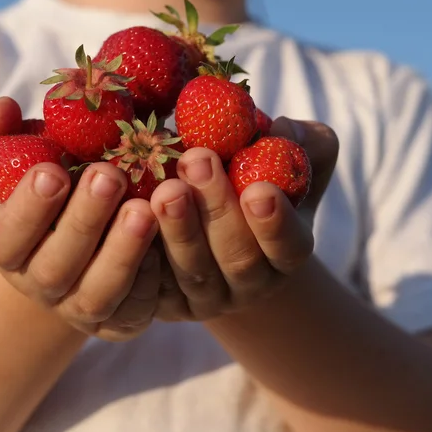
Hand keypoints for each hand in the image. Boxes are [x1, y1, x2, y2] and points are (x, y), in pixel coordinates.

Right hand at [0, 97, 160, 340]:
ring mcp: (82, 307)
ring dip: (122, 252)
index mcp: (9, 247)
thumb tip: (1, 108)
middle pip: (56, 268)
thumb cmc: (52, 185)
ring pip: (98, 294)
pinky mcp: (122, 318)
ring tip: (145, 208)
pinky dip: (154, 274)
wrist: (82, 233)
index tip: (51, 170)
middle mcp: (41, 284)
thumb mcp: (19, 158)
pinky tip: (169, 236)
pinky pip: (139, 305)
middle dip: (83, 221)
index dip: (26, 209)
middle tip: (108, 176)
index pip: (5, 239)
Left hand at [150, 117, 338, 320]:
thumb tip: (283, 129)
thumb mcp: (288, 161)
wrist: (211, 222)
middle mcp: (248, 283)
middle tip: (196, 162)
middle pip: (237, 259)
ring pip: (192, 272)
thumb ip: (301, 144)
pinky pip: (151, 285)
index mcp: (284, 254)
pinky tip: (131, 218)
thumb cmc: (253, 180)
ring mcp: (205, 297)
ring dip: (178, 229)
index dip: (275, 223)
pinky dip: (142, 255)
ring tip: (164, 188)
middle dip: (217, 209)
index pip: (289, 247)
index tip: (258, 189)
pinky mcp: (164, 301)